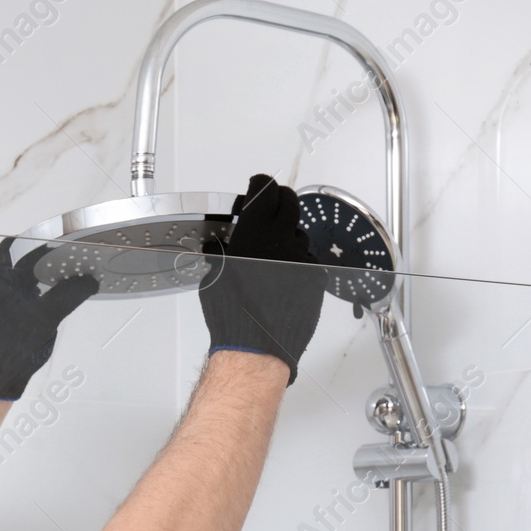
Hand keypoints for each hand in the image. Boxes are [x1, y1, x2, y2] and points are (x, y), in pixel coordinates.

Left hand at [0, 237, 98, 400]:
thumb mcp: (49, 315)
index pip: (19, 244)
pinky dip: (36, 284)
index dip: (41, 240)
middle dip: (44, 256)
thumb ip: (71, 293)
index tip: (62, 240)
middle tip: (68, 255)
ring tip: (65, 271)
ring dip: (41, 271)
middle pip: (20, 257)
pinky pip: (20, 287)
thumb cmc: (14, 345)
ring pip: (21, 272)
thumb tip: (90, 280)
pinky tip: (54, 289)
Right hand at [199, 173, 323, 385]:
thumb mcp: (215, 275)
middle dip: (279, 200)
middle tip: (270, 206)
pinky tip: (284, 276)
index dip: (261, 184)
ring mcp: (302, 258)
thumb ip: (221, 253)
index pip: (265, 190)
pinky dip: (297, 262)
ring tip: (272, 252)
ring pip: (299, 234)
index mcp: (255, 232)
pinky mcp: (315, 277)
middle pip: (290, 203)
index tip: (257, 185)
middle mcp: (282, 240)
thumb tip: (218, 246)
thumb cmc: (232, 313)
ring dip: (287, 236)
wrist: (256, 346)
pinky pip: (308, 260)